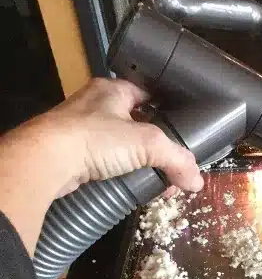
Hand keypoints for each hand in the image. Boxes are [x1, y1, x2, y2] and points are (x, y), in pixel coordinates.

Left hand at [0, 78, 202, 254]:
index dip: (167, 110)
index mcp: (112, 90)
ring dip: (140, 164)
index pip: (148, 94)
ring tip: (157, 183)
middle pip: (137, 125)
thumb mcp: (148, 143)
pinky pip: (107, 164)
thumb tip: (196, 181)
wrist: (46, 161)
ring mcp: (81, 130)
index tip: (182, 130)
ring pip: (122, 147)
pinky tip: (133, 188)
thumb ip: (176, 159)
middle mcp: (95, 105)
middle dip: (156, 148)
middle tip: (172, 168)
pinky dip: (121, 176)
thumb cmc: (95, 138)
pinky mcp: (73, 154)